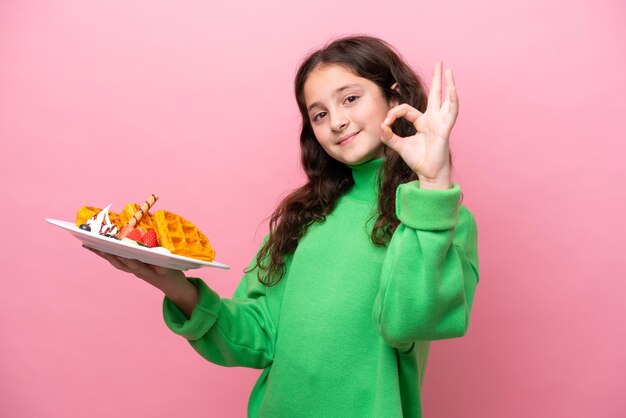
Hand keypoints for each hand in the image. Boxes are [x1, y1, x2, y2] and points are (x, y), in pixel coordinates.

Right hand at [83, 245, 197, 315]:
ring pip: (135, 267)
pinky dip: (153, 264)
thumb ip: (140, 246)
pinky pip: (158, 268)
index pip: (112, 258)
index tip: (86, 242)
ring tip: (117, 252)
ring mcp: (150, 272)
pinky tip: (151, 256)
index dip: (99, 251)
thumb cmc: (161, 267)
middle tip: (96, 245)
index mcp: (132, 265)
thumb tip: (130, 228)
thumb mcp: (148, 257)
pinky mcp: (163, 273)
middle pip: (119, 263)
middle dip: (107, 254)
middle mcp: (137, 270)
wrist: (175, 286)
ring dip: (126, 259)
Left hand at [380, 61, 457, 188]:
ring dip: (448, 84)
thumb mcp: (399, 146)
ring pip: (446, 99)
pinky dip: (451, 100)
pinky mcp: (445, 128)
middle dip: (437, 79)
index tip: (385, 124)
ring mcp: (441, 123)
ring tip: (449, 70)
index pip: (406, 109)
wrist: (428, 173)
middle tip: (440, 63)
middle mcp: (433, 119)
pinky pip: (450, 111)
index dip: (394, 113)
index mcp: (422, 122)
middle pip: (435, 94)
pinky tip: (451, 88)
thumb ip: (389, 136)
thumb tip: (381, 126)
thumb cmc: (418, 160)